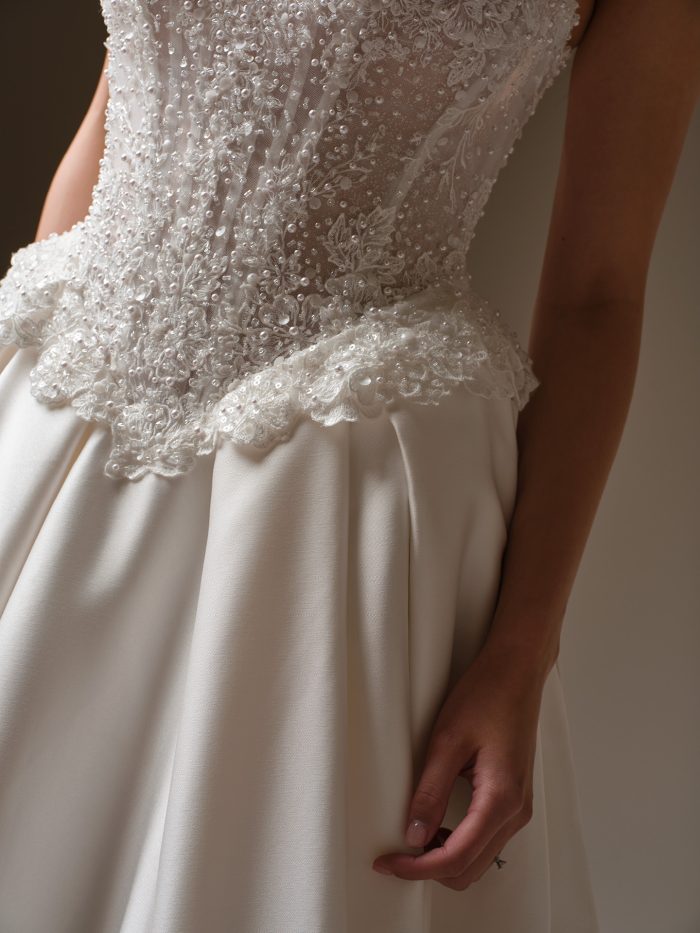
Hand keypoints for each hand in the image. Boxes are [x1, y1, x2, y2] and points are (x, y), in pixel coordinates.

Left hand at [372, 642, 547, 889]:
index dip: (418, 869)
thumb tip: (413, 835)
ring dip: (445, 858)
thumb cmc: (486, 695)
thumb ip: (430, 792)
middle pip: (471, 869)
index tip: (387, 862)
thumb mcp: (447, 741)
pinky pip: (487, 838)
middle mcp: (516, 811)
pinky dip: (460, 843)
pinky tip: (436, 825)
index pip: (457, 858)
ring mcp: (519, 807)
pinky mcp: (515, 798)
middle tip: (394, 853)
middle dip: (430, 869)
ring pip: (480, 859)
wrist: (517, 671)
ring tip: (411, 837)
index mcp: (501, 799)